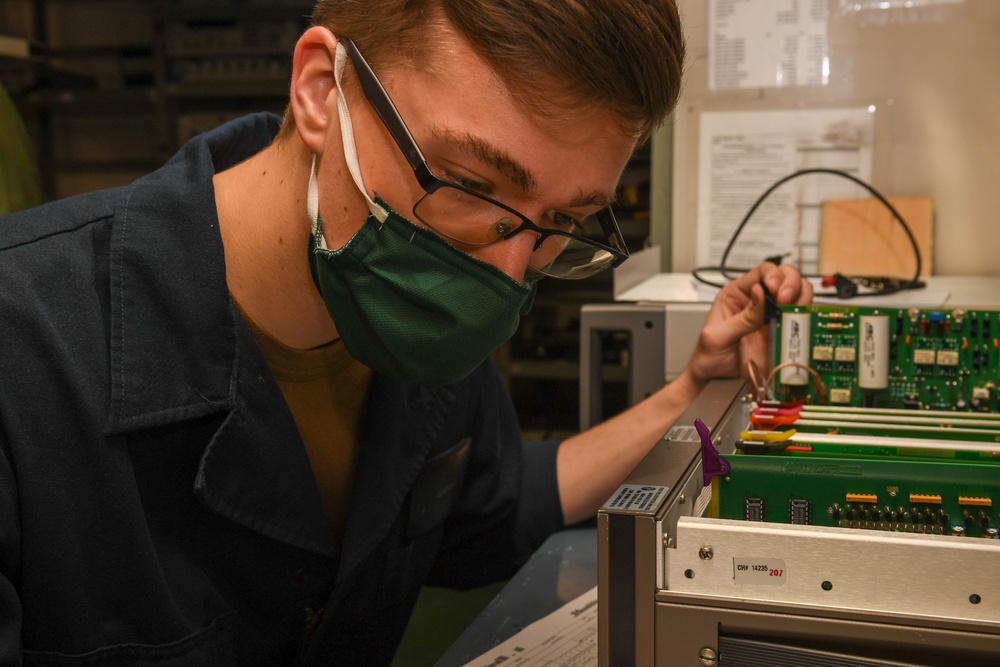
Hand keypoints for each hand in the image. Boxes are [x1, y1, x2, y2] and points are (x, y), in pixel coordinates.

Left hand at [686, 262, 812, 385]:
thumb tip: (759, 293)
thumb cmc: (708, 355)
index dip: (774, 275)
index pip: (763, 271)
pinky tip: (797, 324)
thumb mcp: (717, 336)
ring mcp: (773, 316)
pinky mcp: (783, 333)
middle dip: (791, 283)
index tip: (775, 289)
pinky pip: (801, 319)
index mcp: (737, 294)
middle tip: (785, 300)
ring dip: (801, 298)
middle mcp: (759, 301)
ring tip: (791, 311)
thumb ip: (741, 317)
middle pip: (786, 276)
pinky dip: (806, 318)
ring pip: (799, 294)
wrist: (715, 380)